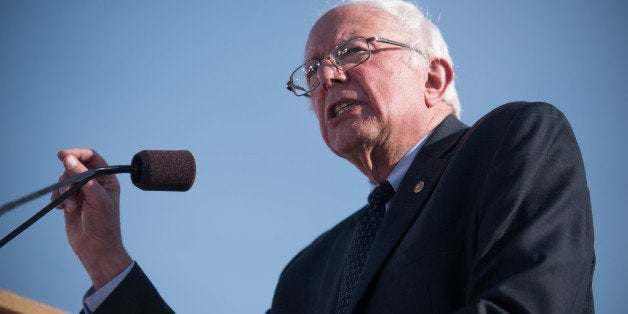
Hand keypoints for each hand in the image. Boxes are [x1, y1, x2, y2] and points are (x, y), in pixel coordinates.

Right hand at [53, 148, 131, 288]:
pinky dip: (58, 199)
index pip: (92, 158)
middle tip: (69, 191)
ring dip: (64, 192)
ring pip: (65, 180)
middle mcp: (94, 183)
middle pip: (75, 167)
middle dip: (68, 178)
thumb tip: (69, 159)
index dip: (78, 154)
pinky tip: (64, 209)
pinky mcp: (70, 202)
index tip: (63, 155)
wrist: (96, 248)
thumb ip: (83, 178)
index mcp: (107, 179)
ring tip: (71, 207)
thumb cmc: (103, 224)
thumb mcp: (96, 198)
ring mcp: (82, 192)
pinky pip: (58, 193)